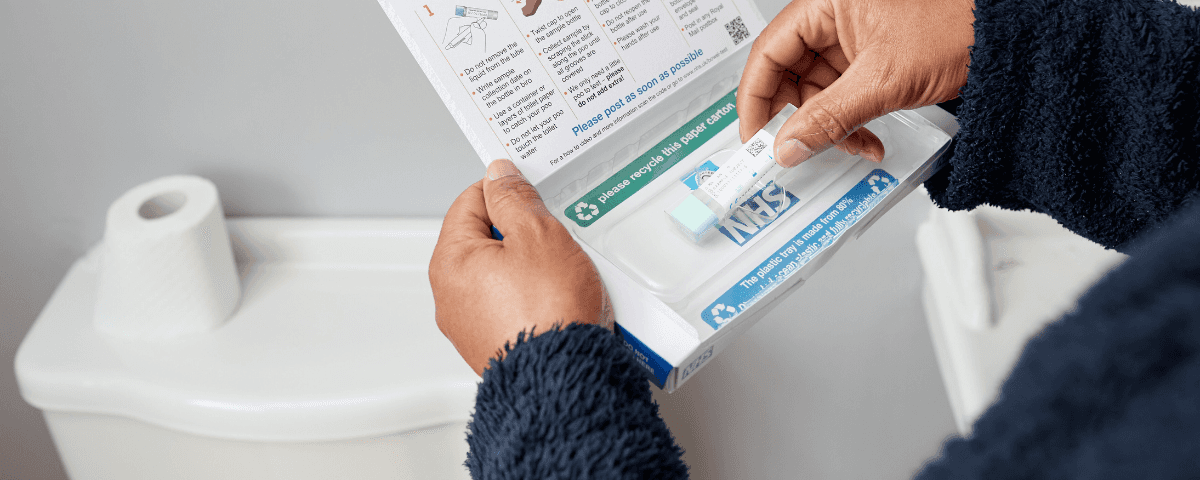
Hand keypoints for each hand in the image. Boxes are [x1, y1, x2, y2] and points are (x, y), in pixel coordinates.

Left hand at [429, 159, 613, 375]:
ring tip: (565, 271)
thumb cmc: (547, 312)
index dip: (505, 190)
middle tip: (556, 233)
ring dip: (535, 266)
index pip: (470, 202)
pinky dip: (538, 297)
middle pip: (488, 241)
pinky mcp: (497, 346)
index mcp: (450, 261)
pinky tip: (563, 299)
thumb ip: (515, 198)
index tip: (531, 189)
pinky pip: (516, 306)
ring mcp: (473, 325)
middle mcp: (452, 296)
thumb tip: (499, 175)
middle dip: (524, 232)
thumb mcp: (537, 233)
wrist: (564, 379)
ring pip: (505, 275)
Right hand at [737, 0, 973, 165]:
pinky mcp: (869, 56)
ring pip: (816, 90)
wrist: (1008, 36)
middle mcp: (833, 15)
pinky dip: (849, 122)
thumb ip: (828, 118)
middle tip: (798, 151)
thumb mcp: (883, 80)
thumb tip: (788, 146)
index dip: (756, 99)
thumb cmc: (958, 26)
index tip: (755, 137)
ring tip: (853, 146)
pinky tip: (865, 139)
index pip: (768, 52)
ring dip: (829, 127)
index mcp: (825, 1)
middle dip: (799, 119)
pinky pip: (842, 94)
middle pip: (789, 74)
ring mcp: (851, 36)